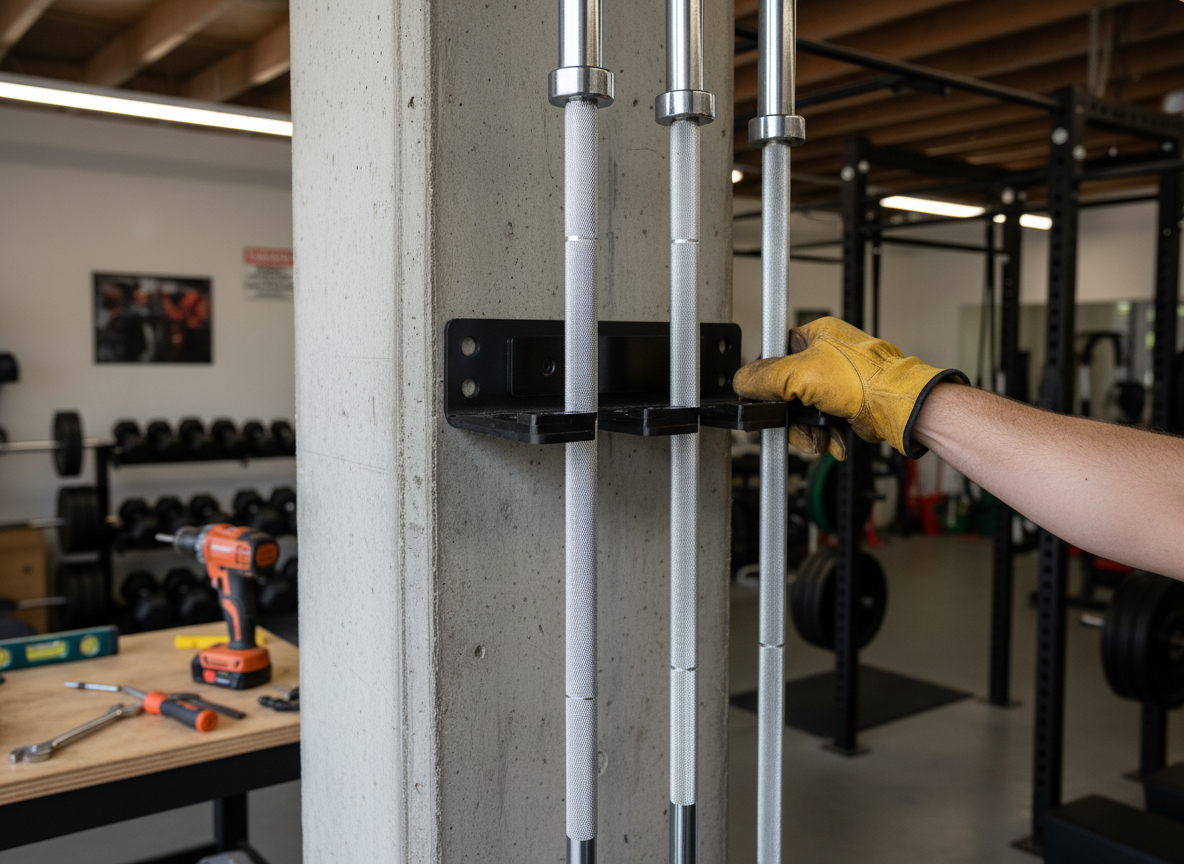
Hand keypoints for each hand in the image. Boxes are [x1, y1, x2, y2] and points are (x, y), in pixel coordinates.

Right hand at [731, 317, 965, 458]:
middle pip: (786, 389)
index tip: (763, 399)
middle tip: (797, 423)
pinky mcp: (845, 403)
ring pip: (802, 410)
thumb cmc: (865, 380)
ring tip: (820, 435)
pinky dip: (824, 434)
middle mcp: (826, 355)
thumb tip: (741, 381)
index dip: (768, 380)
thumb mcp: (801, 375)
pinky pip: (819, 422)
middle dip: (792, 415)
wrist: (898, 408)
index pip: (774, 355)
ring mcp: (836, 381)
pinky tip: (832, 438)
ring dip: (808, 430)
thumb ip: (765, 377)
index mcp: (815, 335)